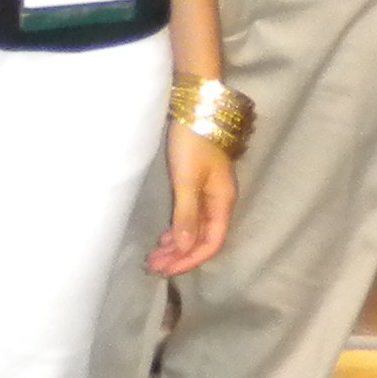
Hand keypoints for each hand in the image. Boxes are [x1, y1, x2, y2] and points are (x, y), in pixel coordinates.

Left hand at [148, 127, 235, 276]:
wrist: (196, 107)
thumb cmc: (193, 142)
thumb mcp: (187, 180)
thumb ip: (186, 215)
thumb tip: (184, 249)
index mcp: (223, 202)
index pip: (211, 243)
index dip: (190, 260)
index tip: (167, 270)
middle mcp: (220, 202)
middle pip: (203, 239)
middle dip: (179, 256)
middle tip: (153, 267)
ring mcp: (210, 193)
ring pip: (195, 229)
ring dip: (176, 245)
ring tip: (155, 256)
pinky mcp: (198, 185)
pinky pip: (191, 217)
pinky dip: (177, 230)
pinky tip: (165, 237)